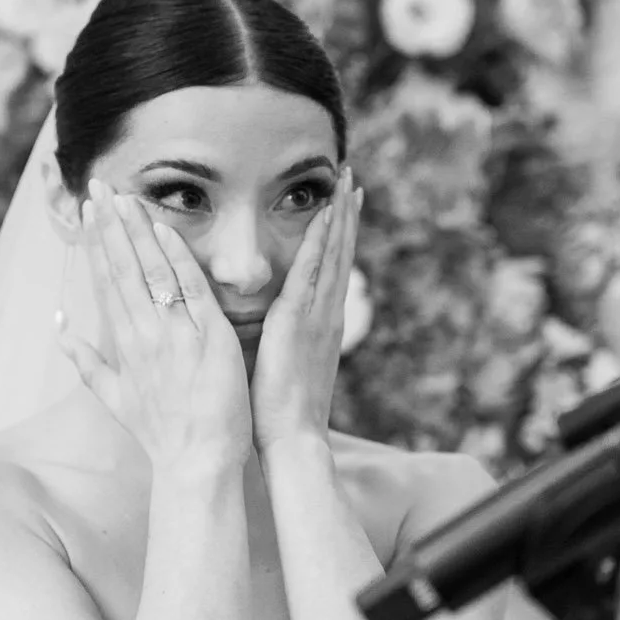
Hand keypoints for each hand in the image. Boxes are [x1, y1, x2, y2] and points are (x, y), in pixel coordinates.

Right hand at [56, 189, 252, 472]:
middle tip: (98, 186)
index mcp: (124, 343)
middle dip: (108, 225)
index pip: (106, 282)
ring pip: (149, 271)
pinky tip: (164, 229)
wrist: (194, 463)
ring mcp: (172, 334)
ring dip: (136, 231)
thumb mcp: (114, 397)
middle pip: (120, 269)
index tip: (89, 211)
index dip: (97, 244)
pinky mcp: (206, 337)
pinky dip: (175, 258)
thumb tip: (60, 332)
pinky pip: (188, 289)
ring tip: (123, 196)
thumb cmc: (161, 434)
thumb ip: (87, 362)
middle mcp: (141, 333)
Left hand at [250, 170, 360, 450]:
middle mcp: (326, 316)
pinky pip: (314, 272)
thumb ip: (279, 346)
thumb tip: (268, 333)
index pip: (332, 272)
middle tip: (352, 178)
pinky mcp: (300, 321)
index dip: (338, 238)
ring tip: (347, 183)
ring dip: (340, 217)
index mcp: (321, 328)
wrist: (292, 441)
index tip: (342, 207)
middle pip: (341, 255)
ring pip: (334, 255)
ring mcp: (317, 317)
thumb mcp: (282, 370)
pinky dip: (322, 241)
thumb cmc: (279, 416)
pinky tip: (326, 214)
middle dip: (347, 216)